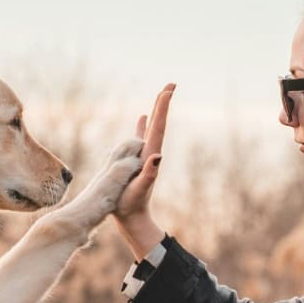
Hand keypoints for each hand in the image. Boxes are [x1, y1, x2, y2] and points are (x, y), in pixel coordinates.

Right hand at [114, 84, 171, 226]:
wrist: (132, 217)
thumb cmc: (131, 205)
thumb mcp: (138, 190)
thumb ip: (149, 173)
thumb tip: (157, 156)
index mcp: (150, 156)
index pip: (158, 127)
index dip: (162, 108)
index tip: (168, 91)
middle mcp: (150, 153)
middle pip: (158, 123)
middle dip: (163, 103)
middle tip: (171, 84)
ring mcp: (144, 155)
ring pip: (151, 127)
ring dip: (156, 111)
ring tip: (160, 96)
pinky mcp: (137, 160)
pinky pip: (140, 137)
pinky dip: (143, 125)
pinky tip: (143, 117)